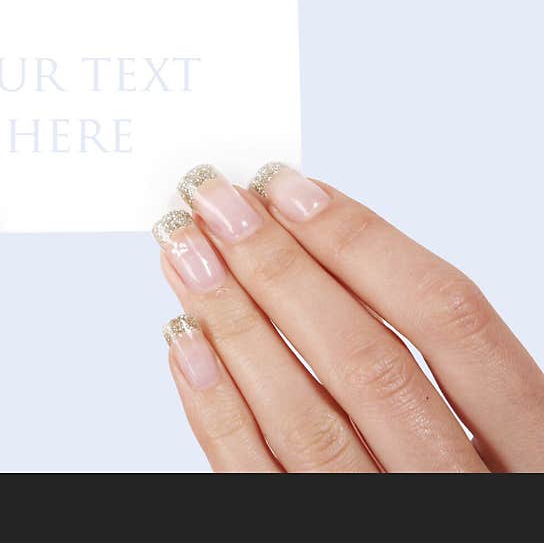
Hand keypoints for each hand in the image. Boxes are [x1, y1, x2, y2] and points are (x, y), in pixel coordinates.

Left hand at [155, 163, 543, 471]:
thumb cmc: (474, 482)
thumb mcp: (497, 430)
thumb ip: (428, 357)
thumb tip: (321, 250)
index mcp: (529, 445)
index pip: (447, 319)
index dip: (364, 243)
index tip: (288, 186)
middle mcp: (457, 487)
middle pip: (365, 360)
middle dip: (280, 270)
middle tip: (215, 203)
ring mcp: (386, 524)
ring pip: (306, 419)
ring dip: (236, 323)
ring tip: (185, 254)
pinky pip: (257, 481)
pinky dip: (216, 409)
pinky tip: (185, 341)